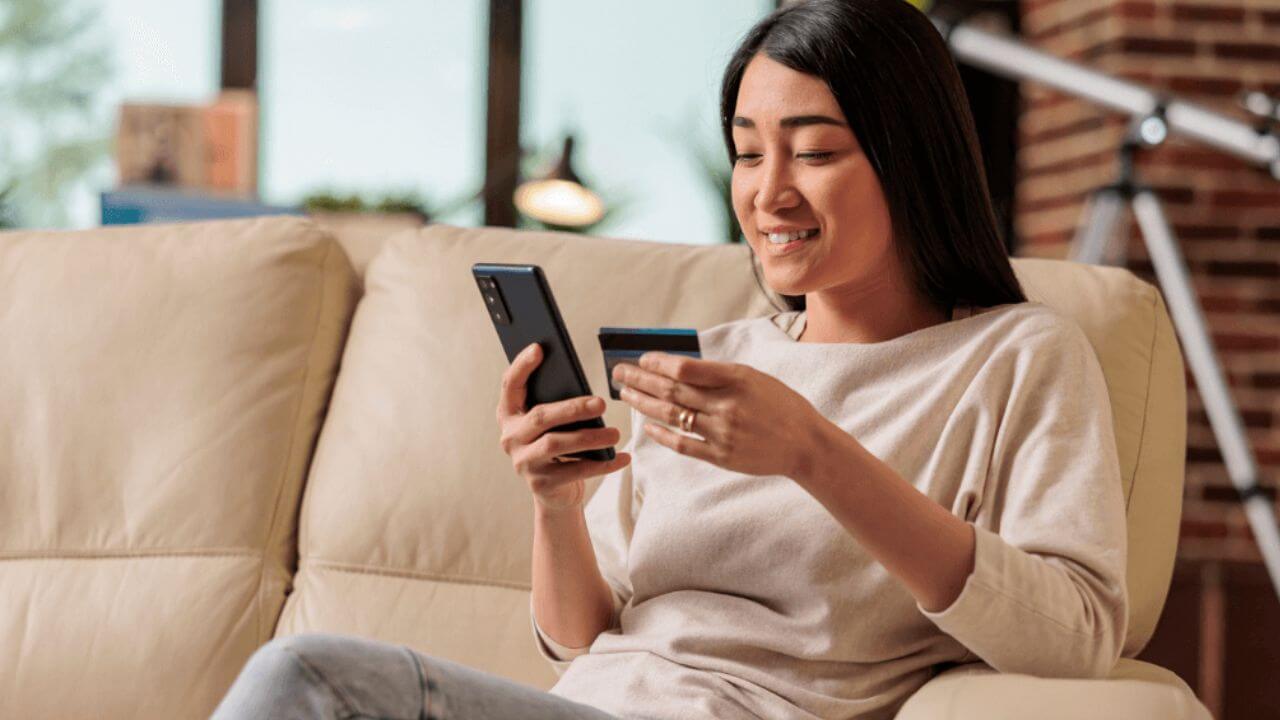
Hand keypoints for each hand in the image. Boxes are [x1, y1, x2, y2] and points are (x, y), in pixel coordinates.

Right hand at [497, 343, 631, 512]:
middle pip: (540, 417)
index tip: (539, 348)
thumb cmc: (557, 446)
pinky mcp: (541, 484)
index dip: (522, 366)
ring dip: (589, 437)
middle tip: (601, 403)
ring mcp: (524, 463)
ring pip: (556, 445)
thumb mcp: (552, 423)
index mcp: (510, 415)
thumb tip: (583, 386)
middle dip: (572, 408)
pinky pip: (575, 472)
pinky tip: (621, 457)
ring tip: (615, 433)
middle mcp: (510, 438)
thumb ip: (557, 404)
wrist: (555, 492)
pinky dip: (602, 464)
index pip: (510, 386)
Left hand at [612, 352, 824, 478]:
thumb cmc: (780, 405)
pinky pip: (684, 445)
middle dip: (641, 380)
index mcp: (736, 380)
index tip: (642, 358)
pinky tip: (646, 427)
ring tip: (626, 394)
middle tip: (619, 373)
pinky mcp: (721, 456)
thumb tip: (678, 367)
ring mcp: (722, 433)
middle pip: (672, 391)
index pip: (686, 369)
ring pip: (672, 416)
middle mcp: (726, 406)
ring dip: (644, 404)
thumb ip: (719, 374)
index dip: (659, 363)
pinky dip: (662, 435)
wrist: (805, 444)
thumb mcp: (754, 378)